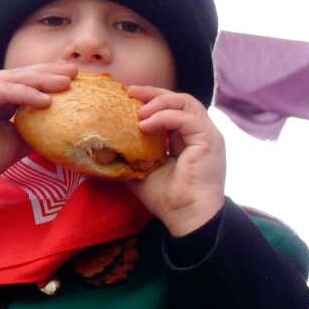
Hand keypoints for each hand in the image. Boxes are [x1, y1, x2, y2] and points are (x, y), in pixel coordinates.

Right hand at [0, 63, 76, 217]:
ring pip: (18, 79)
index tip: (75, 79)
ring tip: (68, 82)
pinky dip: (28, 95)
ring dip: (45, 80)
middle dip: (51, 72)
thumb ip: (36, 127)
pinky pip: (8, 91)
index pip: (28, 82)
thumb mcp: (19, 139)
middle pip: (25, 75)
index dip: (50, 79)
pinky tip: (47, 100)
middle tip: (76, 70)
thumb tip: (64, 127)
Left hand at [125, 86, 225, 236]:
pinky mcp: (209, 140)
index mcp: (187, 138)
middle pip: (180, 99)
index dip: (151, 99)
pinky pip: (186, 118)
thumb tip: (99, 150)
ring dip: (160, 102)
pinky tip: (145, 125)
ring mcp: (207, 135)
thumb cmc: (167, 199)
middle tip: (130, 92)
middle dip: (154, 93)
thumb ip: (128, 157)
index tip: (128, 96)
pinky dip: (165, 117)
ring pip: (186, 102)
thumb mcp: (141, 172)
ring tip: (138, 112)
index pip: (172, 108)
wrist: (187, 216)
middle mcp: (199, 133)